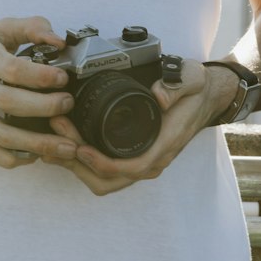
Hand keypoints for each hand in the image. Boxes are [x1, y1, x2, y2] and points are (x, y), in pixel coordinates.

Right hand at [0, 16, 78, 169]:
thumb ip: (31, 28)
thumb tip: (59, 42)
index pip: (13, 70)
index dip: (42, 77)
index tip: (63, 79)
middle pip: (10, 103)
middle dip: (46, 108)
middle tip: (68, 106)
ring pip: (4, 136)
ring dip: (40, 144)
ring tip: (67, 145)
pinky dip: (19, 158)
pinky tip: (38, 154)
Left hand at [47, 58, 237, 195]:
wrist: (205, 97)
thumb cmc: (195, 90)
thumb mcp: (191, 79)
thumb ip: (176, 86)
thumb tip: (160, 96)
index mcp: (163, 145)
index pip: (131, 168)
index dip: (103, 164)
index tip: (80, 148)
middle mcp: (152, 160)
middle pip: (108, 181)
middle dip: (78, 164)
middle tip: (57, 136)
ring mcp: (142, 161)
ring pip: (103, 180)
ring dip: (76, 164)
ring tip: (54, 138)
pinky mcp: (132, 156)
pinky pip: (104, 170)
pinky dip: (82, 161)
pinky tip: (66, 141)